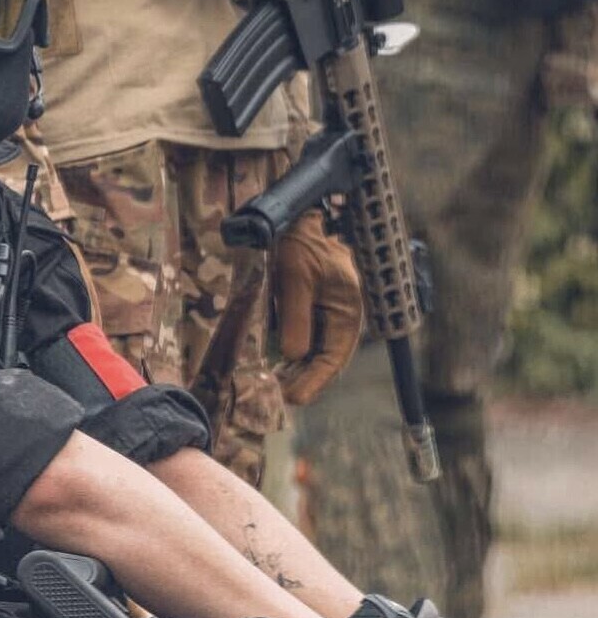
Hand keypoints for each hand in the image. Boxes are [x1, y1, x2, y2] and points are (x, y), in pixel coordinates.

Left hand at [274, 210, 363, 403]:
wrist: (296, 219)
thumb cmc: (300, 243)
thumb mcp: (296, 277)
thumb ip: (296, 316)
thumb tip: (294, 355)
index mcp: (347, 311)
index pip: (333, 358)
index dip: (313, 381)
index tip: (293, 398)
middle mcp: (339, 318)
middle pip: (322, 360)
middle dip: (301, 380)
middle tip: (275, 397)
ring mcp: (325, 315)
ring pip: (311, 352)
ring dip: (293, 370)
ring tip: (271, 387)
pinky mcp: (309, 310)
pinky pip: (301, 338)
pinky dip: (288, 354)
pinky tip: (271, 363)